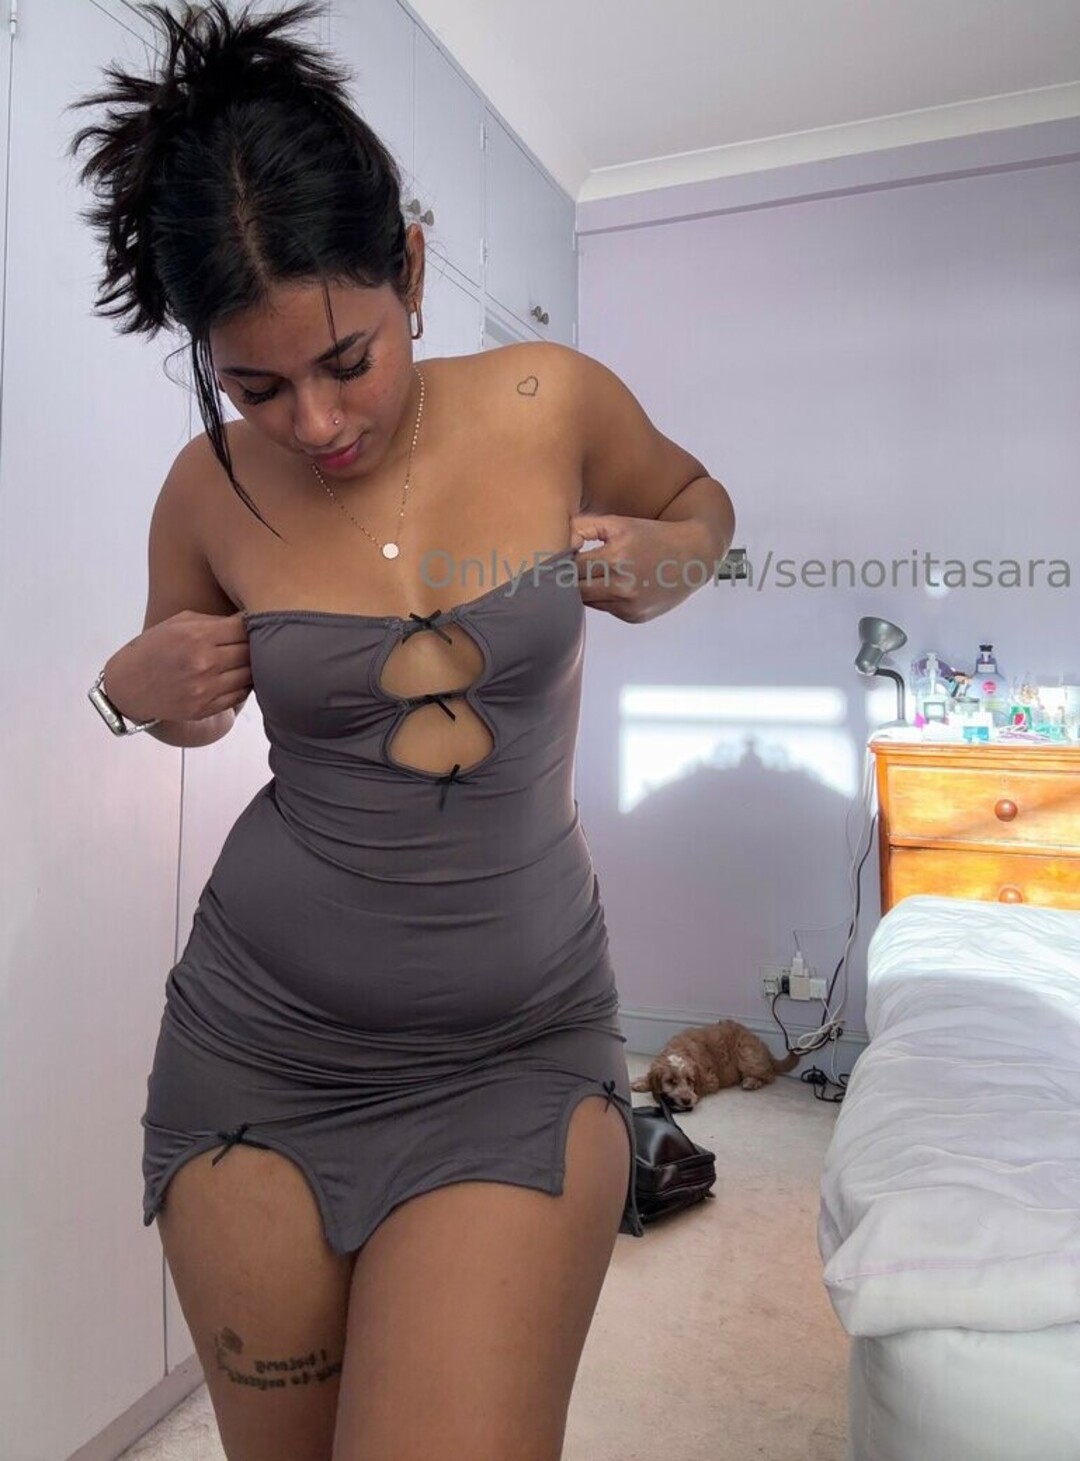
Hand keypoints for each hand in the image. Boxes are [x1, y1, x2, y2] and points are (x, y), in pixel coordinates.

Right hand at [106, 610, 251, 723]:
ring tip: (250, 659)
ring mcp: (205, 688)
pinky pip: (241, 694)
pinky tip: (239, 676)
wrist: (129, 685)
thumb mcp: (179, 623)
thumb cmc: (156, 647)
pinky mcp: (205, 707)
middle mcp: (202, 663)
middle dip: (257, 644)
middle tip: (259, 641)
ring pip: (250, 675)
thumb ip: (216, 620)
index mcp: (196, 636)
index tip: (255, 623)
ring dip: (254, 666)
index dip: (254, 623)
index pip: (244, 627)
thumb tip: (252, 617)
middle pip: (251, 651)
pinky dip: (245, 684)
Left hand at [569, 514, 701, 622]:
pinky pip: (606, 609)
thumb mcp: (619, 523)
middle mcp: (622, 586)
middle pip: (575, 590)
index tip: (558, 556)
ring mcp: (628, 606)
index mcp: (615, 558)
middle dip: (568, 579)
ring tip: (592, 574)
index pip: (569, 568)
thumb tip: (559, 541)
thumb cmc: (652, 535)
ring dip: (584, 590)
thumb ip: (584, 527)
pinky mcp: (634, 617)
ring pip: (588, 602)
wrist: (693, 556)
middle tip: (566, 569)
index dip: (560, 562)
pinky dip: (604, 598)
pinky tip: (616, 585)